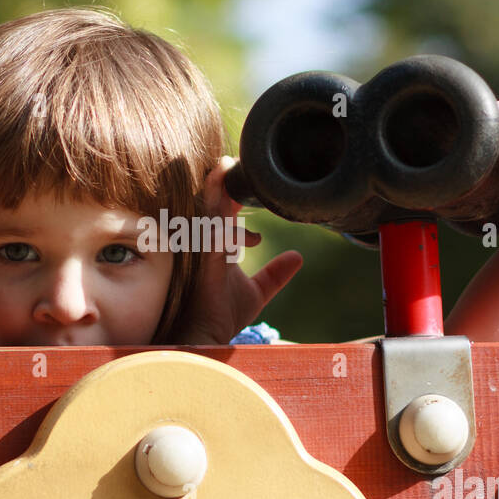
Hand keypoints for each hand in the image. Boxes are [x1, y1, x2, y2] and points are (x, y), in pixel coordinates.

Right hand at [169, 157, 302, 344]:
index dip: (234, 191)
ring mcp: (200, 247)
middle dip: (222, 180)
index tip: (250, 179)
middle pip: (210, 201)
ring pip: (205, 207)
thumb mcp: (256, 293)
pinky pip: (208, 226)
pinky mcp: (201, 256)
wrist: (206, 338)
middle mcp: (205, 242)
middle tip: (233, 160)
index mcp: (215, 244)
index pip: (222, 208)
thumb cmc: (222, 315)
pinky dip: (217, 208)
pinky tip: (225, 190)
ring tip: (226, 164)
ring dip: (216, 186)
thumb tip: (298, 257)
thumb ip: (275, 275)